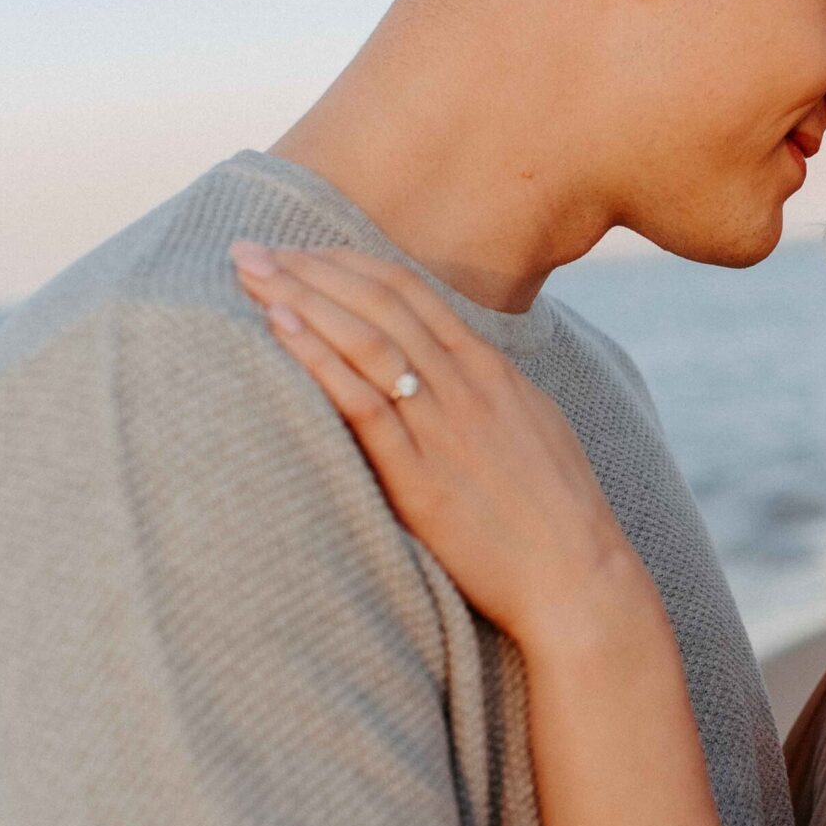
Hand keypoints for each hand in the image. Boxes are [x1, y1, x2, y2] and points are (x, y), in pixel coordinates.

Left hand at [230, 243, 652, 645]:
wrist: (579, 577)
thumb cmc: (558, 515)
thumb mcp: (531, 428)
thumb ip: (487, 393)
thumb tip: (452, 371)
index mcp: (491, 369)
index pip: (410, 292)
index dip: (348, 263)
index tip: (301, 251)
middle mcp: (465, 385)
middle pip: (376, 303)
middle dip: (307, 268)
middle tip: (248, 248)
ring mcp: (443, 427)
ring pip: (364, 340)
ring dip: (300, 298)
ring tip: (247, 273)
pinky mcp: (421, 478)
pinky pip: (362, 404)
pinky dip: (318, 359)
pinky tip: (279, 329)